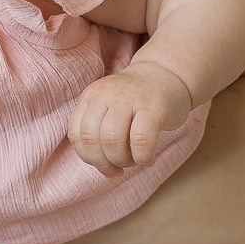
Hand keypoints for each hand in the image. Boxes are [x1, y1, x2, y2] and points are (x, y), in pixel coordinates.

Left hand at [67, 60, 192, 175]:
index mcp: (91, 96)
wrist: (168, 75)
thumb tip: (100, 166)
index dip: (87, 157)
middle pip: (91, 139)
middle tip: (118, 168)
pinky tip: (148, 159)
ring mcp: (130, 98)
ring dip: (122, 161)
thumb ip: (97, 130)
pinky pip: (141, 141)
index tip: (103, 164)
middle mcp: (106, 94)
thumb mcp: (108, 108)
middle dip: (103, 163)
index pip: (76, 134)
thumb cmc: (137, 102)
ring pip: (112, 140)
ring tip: (133, 161)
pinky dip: (142, 158)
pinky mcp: (154, 107)